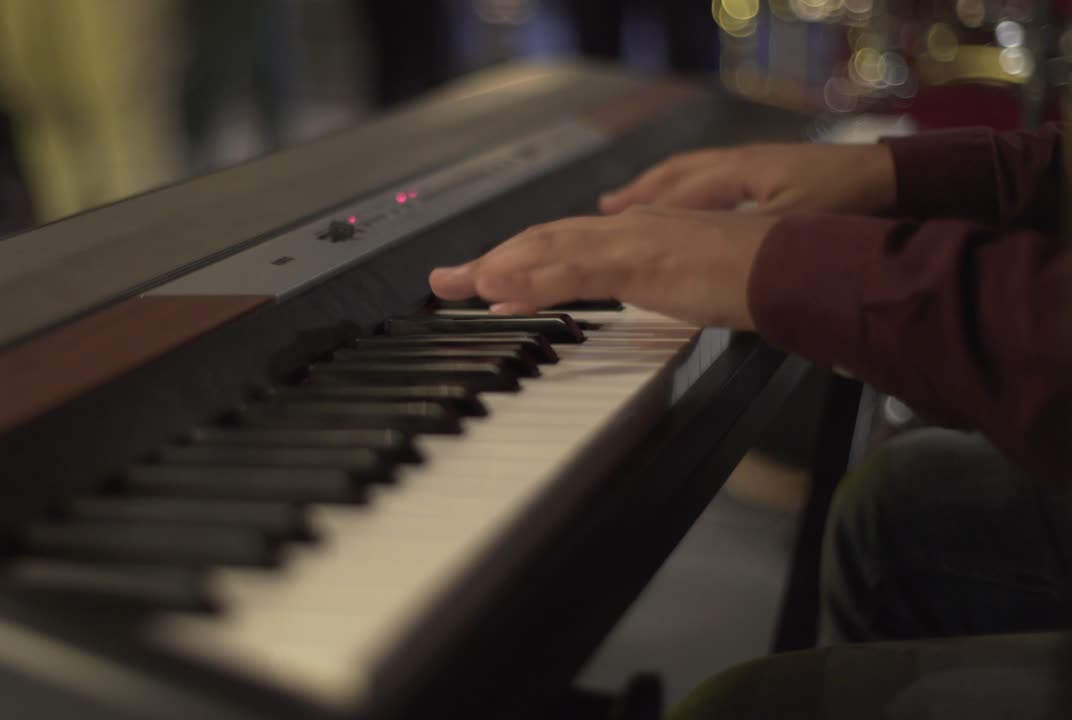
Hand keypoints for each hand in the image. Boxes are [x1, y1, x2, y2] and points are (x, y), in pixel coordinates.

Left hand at [428, 206, 778, 329]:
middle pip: (543, 242)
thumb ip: (647, 289)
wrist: (795, 267)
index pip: (563, 245)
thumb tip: (621, 302)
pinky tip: (500, 290)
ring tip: (455, 286)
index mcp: (636, 233)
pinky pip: (573, 272)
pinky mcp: (641, 261)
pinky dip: (531, 280)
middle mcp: (627, 228)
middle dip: (491, 261)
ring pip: (548, 251)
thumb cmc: (752, 278)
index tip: (483, 279)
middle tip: (446, 281)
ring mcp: (632, 241)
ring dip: (496, 268)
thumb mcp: (685, 286)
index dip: (518, 260)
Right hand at [598, 142, 894, 214]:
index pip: (673, 193)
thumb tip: (694, 260)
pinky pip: (715, 180)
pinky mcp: (775, 174)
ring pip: (692, 176)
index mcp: (738, 172)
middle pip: (674, 179)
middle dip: (636, 196)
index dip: (636, 214)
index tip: (602, 231)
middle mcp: (741, 164)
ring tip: (627, 204)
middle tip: (603, 211)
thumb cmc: (847, 203)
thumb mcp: (786, 230)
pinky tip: (689, 207)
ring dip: (656, 191)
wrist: (898, 182)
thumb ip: (737, 242)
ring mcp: (757, 166)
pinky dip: (687, 192)